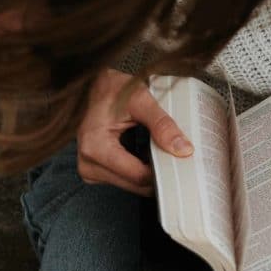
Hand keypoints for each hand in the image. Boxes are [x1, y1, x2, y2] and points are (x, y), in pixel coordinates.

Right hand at [77, 69, 193, 195]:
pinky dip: (138, 170)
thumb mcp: (141, 100)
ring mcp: (89, 169)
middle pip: (135, 185)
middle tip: (176, 157)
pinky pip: (124, 179)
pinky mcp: (94, 170)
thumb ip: (162, 124)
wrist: (94, 85)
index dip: (163, 171)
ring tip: (160, 153)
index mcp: (95, 147)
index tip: (181, 161)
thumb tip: (183, 149)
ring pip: (131, 185)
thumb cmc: (113, 89)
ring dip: (148, 173)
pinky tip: (147, 155)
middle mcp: (88, 163)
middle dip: (158, 174)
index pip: (138, 176)